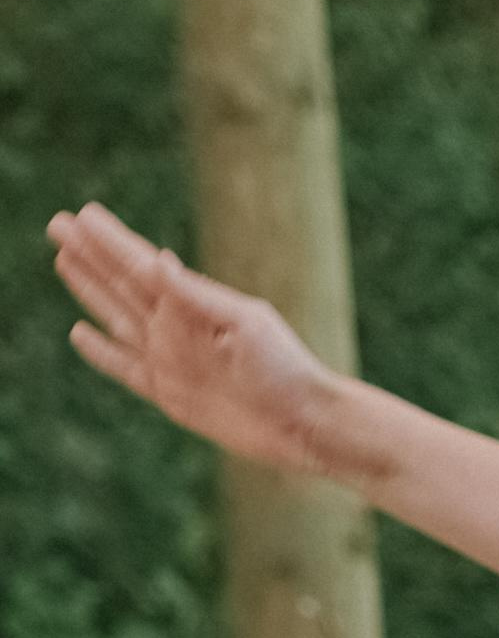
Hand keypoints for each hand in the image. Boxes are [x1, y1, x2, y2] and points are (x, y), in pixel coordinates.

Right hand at [50, 204, 357, 478]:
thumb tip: (159, 261)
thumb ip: (196, 296)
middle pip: (120, 284)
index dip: (109, 241)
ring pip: (116, 318)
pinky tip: (80, 332)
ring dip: (90, 290)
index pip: (139, 264)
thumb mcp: (245, 324)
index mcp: (192, 303)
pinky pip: (125, 369)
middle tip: (57, 224)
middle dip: (89, 255)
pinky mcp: (170, 395)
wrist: (303, 423)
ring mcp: (170, 360)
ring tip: (63, 260)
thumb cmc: (285, 367)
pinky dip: (102, 352)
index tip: (82, 214)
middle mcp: (175, 328)